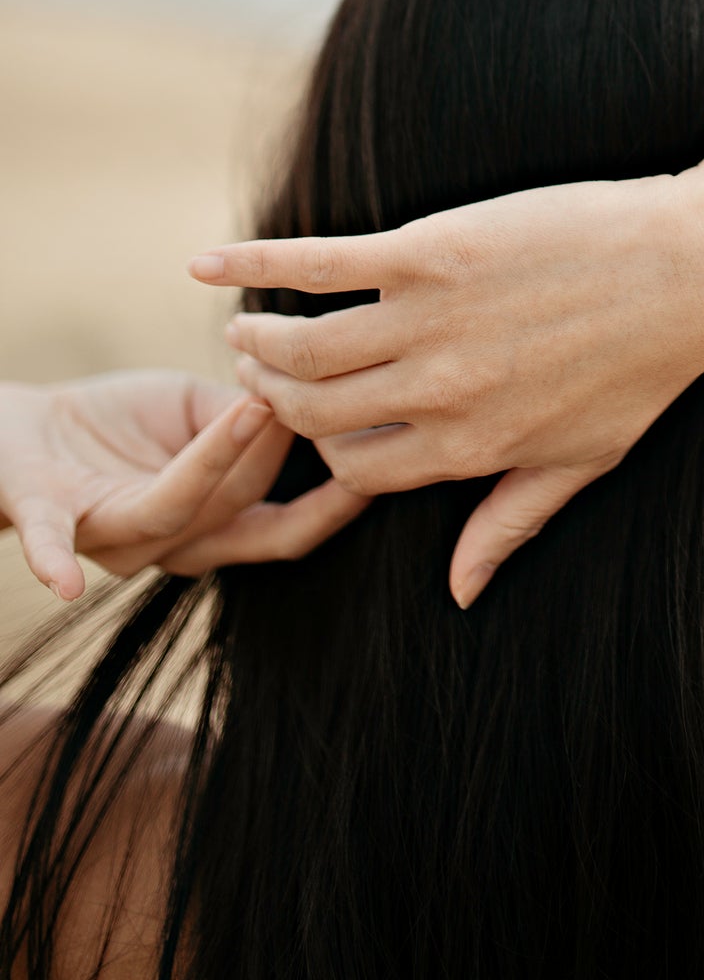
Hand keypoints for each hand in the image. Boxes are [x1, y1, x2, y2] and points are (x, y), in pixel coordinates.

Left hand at [0, 371, 370, 600]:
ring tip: (258, 404)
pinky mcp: (50, 512)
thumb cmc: (124, 421)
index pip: (289, 527)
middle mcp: (170, 547)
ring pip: (177, 511)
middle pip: (248, 520)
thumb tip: (312, 394)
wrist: (24, 424)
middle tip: (343, 421)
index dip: (340, 500)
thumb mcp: (199, 412)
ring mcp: (111, 538)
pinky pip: (53, 541)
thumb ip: (250, 417)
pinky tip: (64, 584)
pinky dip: (56, 563)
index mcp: (213, 527)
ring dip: (220, 460)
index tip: (391, 454)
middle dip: (299, 477)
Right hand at [194, 146, 703, 606]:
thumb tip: (459, 594)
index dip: (323, 450)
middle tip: (258, 371)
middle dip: (274, 397)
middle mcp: (440, 392)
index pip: (357, 469)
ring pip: (304, 346)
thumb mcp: (588, 460)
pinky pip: (319, 264)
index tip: (312, 426)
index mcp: (473, 448)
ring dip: (259, 341)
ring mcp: (432, 319)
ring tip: (246, 330)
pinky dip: (254, 263)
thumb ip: (512, 521)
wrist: (698, 266)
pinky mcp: (431, 250)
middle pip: (316, 411)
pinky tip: (206, 264)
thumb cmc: (651, 362)